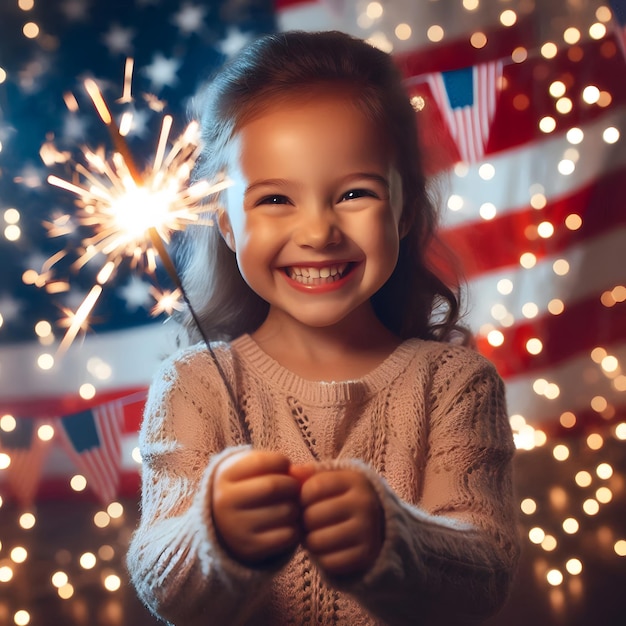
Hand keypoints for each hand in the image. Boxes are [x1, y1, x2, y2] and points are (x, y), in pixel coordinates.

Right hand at [212, 450, 300, 564]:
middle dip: (292, 485)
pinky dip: (296, 528)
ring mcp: (236, 527)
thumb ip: (282, 465)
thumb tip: (309, 470)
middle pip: (273, 486)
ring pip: (285, 511)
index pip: (261, 462)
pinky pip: (288, 535)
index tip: (284, 467)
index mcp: (225, 476)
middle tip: (294, 488)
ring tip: (291, 505)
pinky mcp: (251, 549)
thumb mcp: (257, 470)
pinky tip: (289, 523)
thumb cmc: (250, 488)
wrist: (227, 525)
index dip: (281, 462)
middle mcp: (225, 502)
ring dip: (296, 507)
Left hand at [298, 467, 383, 577]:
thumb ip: (310, 474)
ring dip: (308, 540)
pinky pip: (328, 561)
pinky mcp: (365, 556)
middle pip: (312, 516)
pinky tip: (327, 547)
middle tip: (308, 520)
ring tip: (314, 533)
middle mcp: (365, 504)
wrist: (377, 524)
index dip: (301, 496)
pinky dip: (321, 557)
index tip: (305, 500)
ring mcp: (368, 531)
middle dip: (303, 520)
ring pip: (316, 541)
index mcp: (356, 480)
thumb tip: (292, 471)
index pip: (313, 487)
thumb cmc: (343, 497)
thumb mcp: (332, 479)